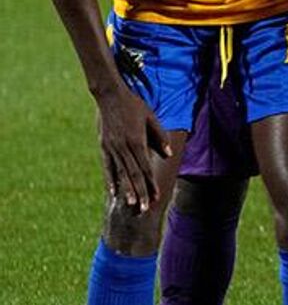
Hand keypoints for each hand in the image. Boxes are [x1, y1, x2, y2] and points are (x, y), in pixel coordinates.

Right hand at [97, 82, 169, 210]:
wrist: (109, 96)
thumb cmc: (134, 106)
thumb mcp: (151, 118)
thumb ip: (160, 136)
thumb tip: (167, 154)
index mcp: (137, 141)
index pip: (145, 168)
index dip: (150, 184)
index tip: (155, 197)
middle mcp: (123, 147)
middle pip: (133, 175)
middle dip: (139, 192)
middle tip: (144, 209)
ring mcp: (111, 148)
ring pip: (120, 174)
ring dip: (126, 190)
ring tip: (130, 205)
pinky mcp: (103, 147)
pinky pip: (107, 167)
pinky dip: (110, 180)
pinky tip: (113, 192)